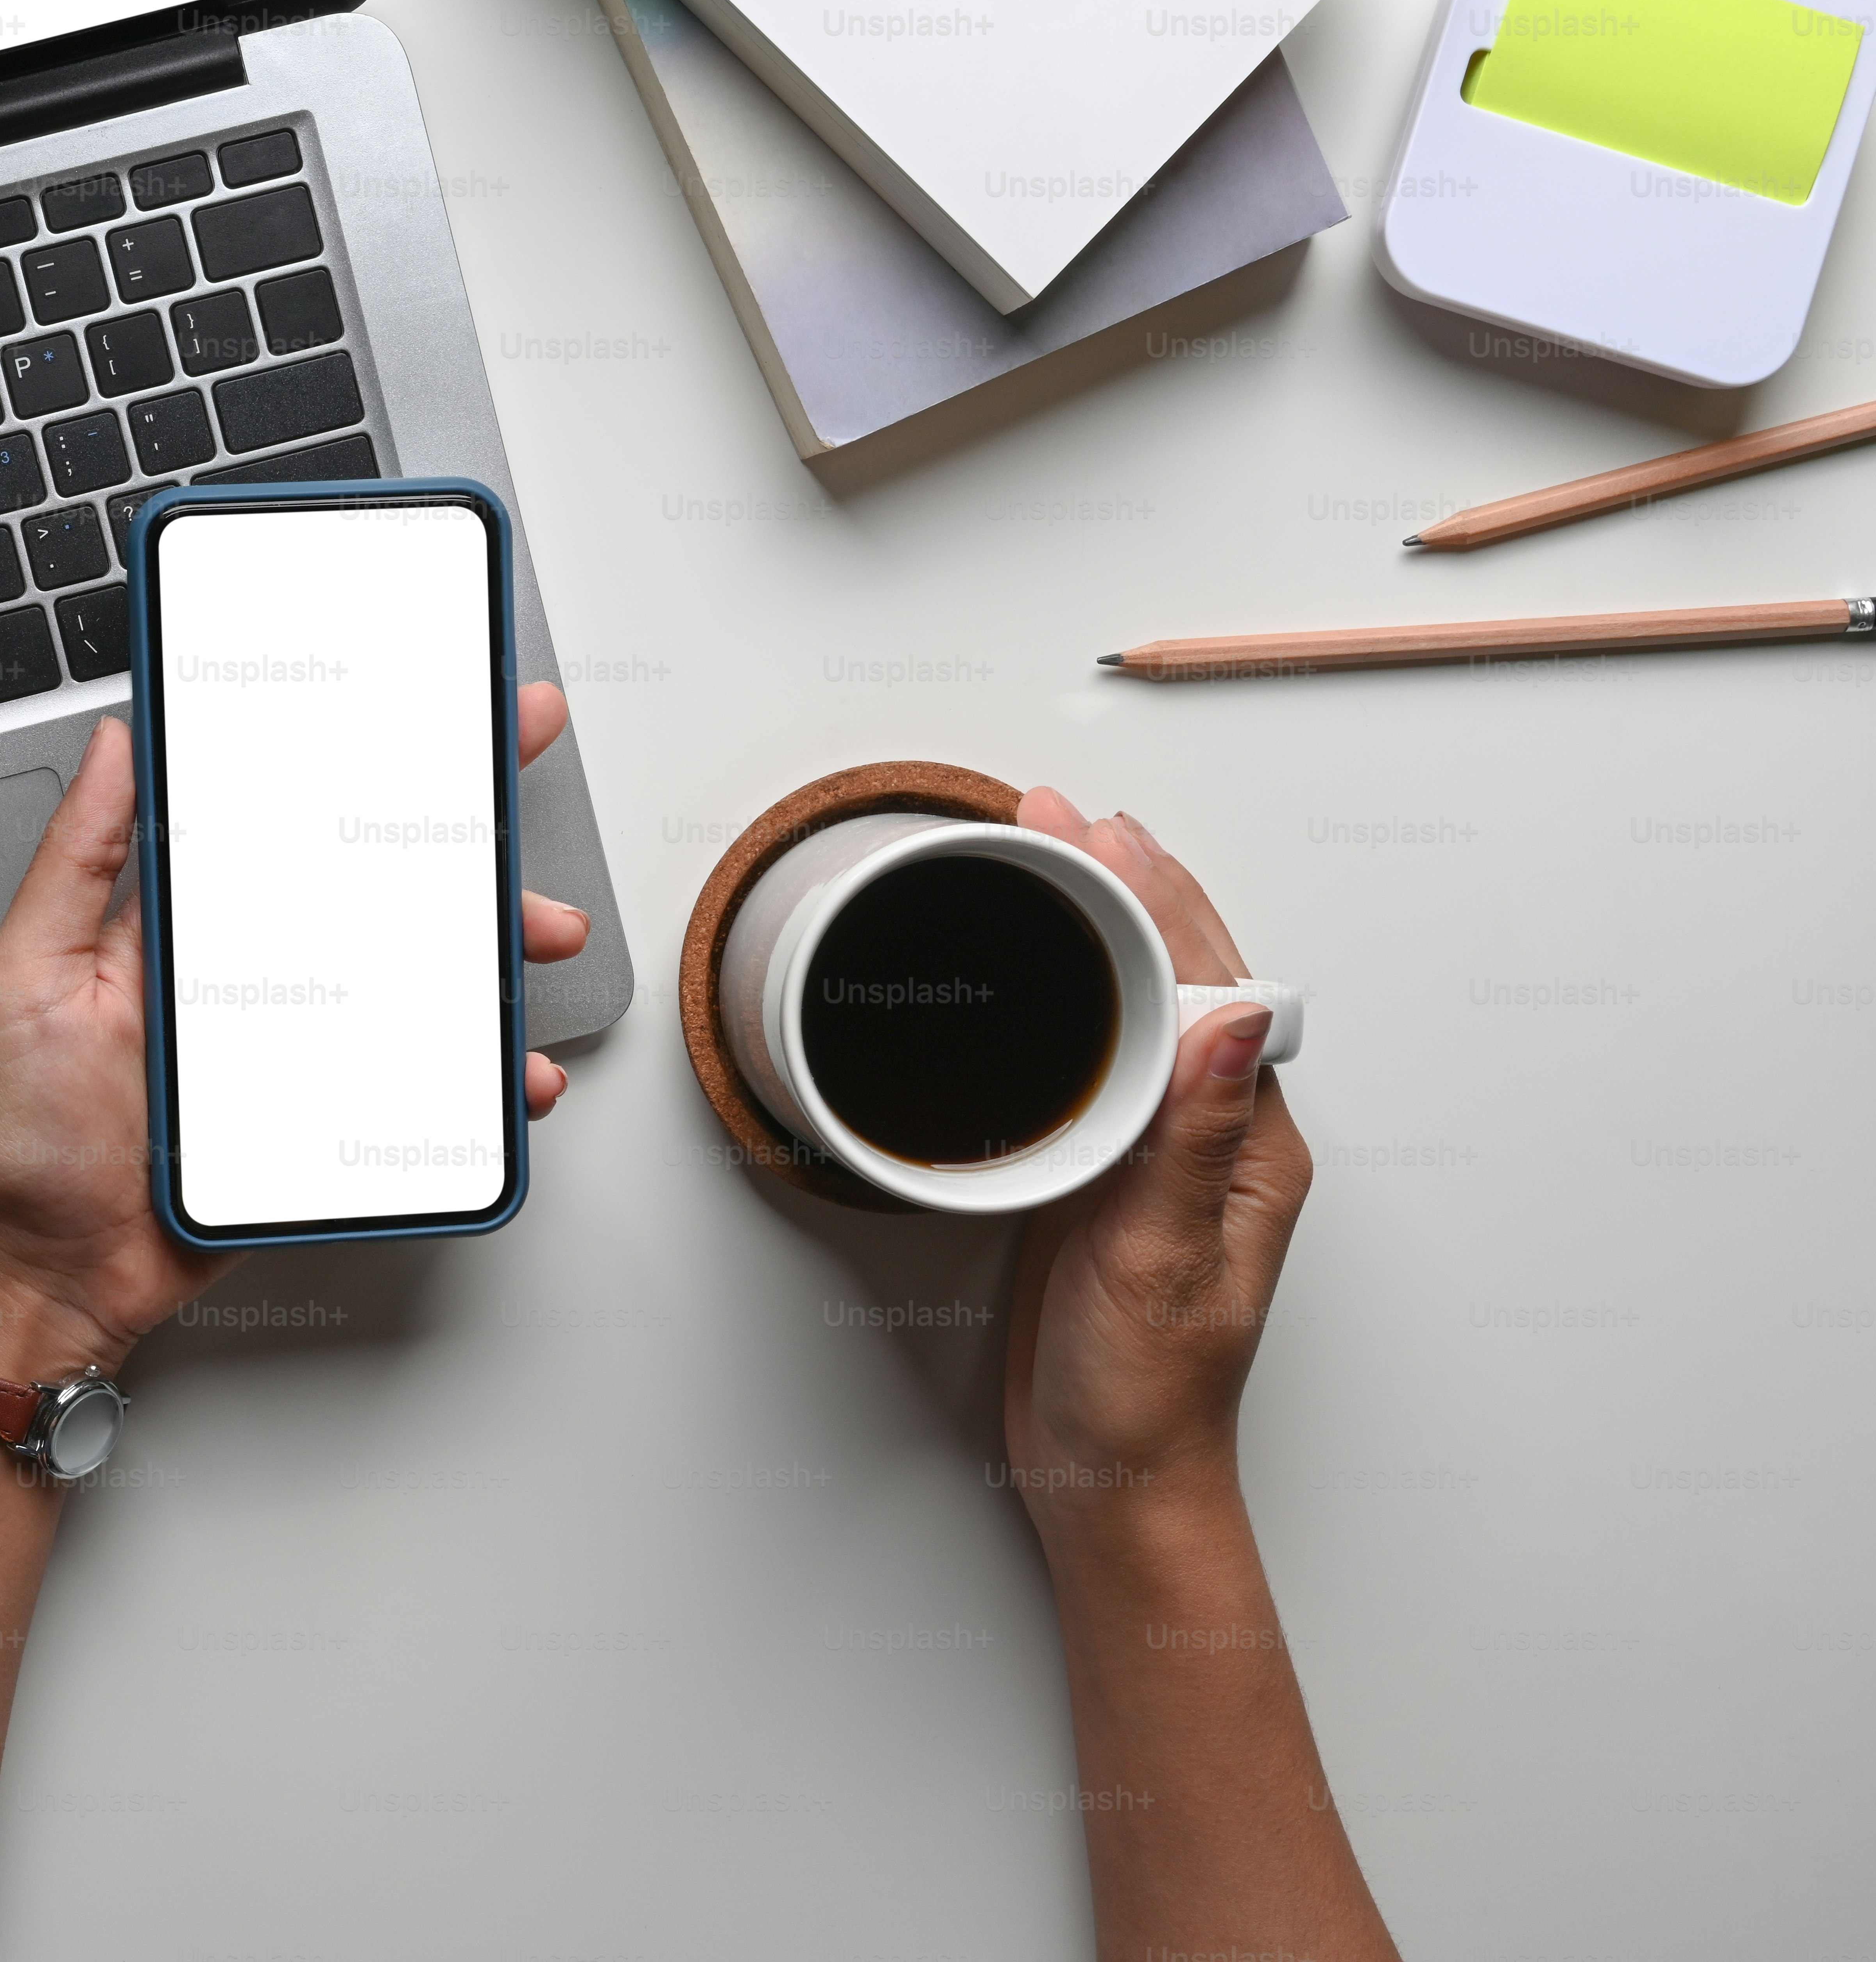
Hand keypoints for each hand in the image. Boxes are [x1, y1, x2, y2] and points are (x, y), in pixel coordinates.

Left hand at [0, 684, 592, 1380]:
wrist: (53, 1271)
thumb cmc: (28, 1135)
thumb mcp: (25, 975)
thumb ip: (76, 860)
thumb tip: (112, 742)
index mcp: (192, 920)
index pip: (282, 812)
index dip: (350, 750)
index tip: (416, 698)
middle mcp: (256, 972)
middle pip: (376, 880)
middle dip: (458, 828)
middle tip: (512, 776)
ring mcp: (302, 1042)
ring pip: (422, 976)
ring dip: (492, 946)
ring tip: (535, 932)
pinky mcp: (332, 1116)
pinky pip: (427, 1084)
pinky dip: (485, 1076)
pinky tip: (515, 1068)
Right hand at [1001, 793, 1312, 1538]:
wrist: (1110, 1476)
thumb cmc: (1146, 1392)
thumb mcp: (1164, 1261)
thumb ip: (1192, 1137)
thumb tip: (1238, 1014)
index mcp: (1250, 1147)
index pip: (1214, 987)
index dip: (1155, 900)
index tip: (1099, 835)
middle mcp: (1214, 1137)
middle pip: (1184, 976)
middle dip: (1126, 886)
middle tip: (1061, 813)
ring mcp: (1158, 1152)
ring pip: (1141, 1006)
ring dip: (1101, 924)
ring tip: (1054, 853)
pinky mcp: (1104, 1173)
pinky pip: (1097, 1055)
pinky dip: (1069, 991)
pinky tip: (1039, 965)